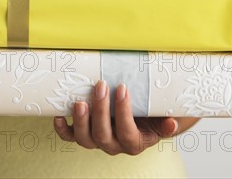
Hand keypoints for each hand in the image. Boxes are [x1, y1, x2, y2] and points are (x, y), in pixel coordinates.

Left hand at [54, 80, 193, 155]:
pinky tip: (58, 116)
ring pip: (85, 139)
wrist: (142, 117)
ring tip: (80, 101)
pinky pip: (70, 137)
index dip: (123, 112)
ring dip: (80, 120)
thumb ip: (167, 121)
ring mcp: (98, 140)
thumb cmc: (152, 114)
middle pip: (103, 135)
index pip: (127, 132)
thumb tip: (173, 123)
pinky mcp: (85, 133)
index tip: (123, 88)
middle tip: (100, 86)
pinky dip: (63, 129)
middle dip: (101, 110)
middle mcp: (114, 145)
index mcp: (135, 142)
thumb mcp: (164, 117)